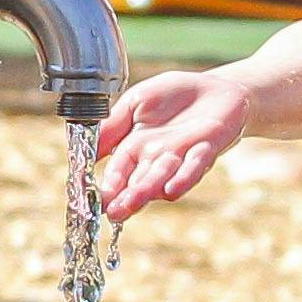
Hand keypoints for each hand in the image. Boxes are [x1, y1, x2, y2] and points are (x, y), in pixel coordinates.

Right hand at [91, 68, 250, 222]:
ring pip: (162, 177)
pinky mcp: (206, 150)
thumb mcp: (135, 101)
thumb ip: (114, 122)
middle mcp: (157, 157)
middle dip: (125, 197)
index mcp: (136, 146)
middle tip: (112, 212)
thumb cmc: (173, 96)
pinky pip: (194, 166)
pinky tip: (171, 190)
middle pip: (139, 181)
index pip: (118, 170)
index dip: (108, 185)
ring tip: (131, 204)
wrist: (213, 89)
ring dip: (147, 191)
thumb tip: (88, 147)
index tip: (95, 201)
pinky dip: (183, 178)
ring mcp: (181, 156)